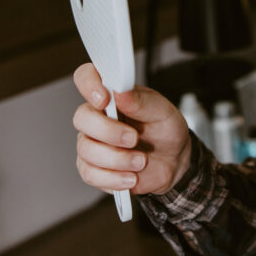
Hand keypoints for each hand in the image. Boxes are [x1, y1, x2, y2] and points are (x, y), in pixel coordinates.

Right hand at [73, 63, 192, 195]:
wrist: (174, 162)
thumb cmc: (165, 130)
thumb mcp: (163, 112)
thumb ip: (142, 101)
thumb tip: (121, 90)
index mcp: (112, 95)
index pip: (86, 78)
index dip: (89, 85)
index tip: (105, 99)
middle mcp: (97, 117)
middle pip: (82, 118)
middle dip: (109, 131)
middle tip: (134, 138)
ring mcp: (92, 143)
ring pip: (87, 150)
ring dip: (117, 159)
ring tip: (141, 161)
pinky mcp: (93, 168)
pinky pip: (91, 174)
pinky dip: (114, 178)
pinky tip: (131, 177)